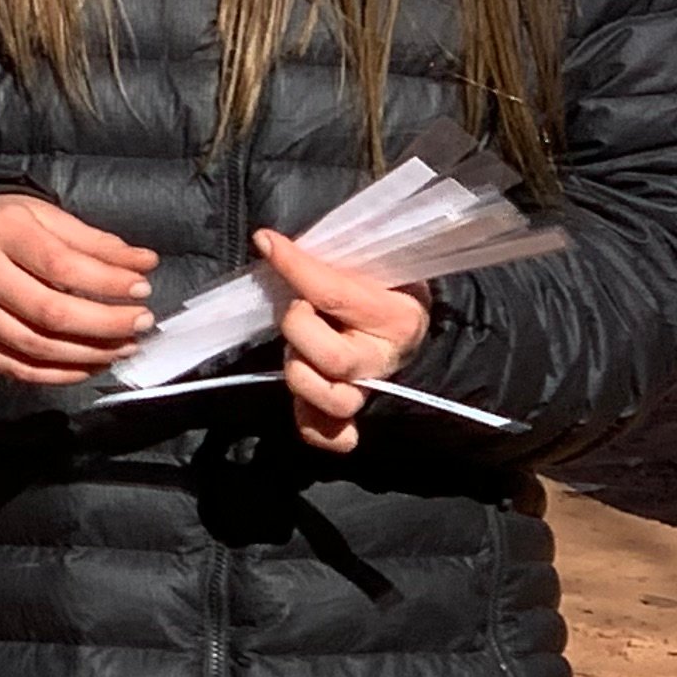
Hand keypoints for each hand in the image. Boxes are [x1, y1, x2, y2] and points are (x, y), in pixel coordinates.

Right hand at [0, 193, 159, 386]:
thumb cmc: (4, 226)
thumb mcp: (47, 216)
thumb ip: (96, 243)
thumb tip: (144, 264)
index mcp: (1, 230)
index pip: (62, 266)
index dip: (108, 283)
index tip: (141, 289)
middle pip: (51, 313)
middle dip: (106, 324)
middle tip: (140, 324)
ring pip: (37, 346)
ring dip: (89, 353)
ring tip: (122, 346)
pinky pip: (17, 368)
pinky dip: (59, 374)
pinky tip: (89, 365)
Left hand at [256, 229, 429, 453]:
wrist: (409, 326)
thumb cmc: (383, 289)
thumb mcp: (373, 266)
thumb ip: (333, 261)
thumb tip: (269, 243)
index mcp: (399, 318)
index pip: (334, 294)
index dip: (294, 267)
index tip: (268, 243)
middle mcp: (383, 361)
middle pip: (331, 358)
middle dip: (299, 328)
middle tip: (299, 309)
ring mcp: (368, 392)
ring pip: (328, 397)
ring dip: (300, 370)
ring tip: (299, 348)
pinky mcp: (348, 414)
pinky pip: (329, 434)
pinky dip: (312, 424)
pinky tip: (303, 402)